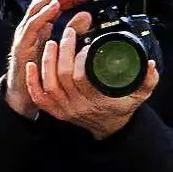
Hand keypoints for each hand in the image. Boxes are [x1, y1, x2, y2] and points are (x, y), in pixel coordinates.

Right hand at [6, 0, 63, 117]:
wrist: (22, 92)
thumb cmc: (39, 71)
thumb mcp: (59, 48)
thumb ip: (71, 31)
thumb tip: (85, 16)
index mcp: (38, 27)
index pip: (47, 6)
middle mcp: (29, 30)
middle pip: (39, 5)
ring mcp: (24, 37)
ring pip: (34, 12)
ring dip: (47, 2)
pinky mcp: (21, 46)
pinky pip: (31, 28)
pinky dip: (42, 16)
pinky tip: (53, 9)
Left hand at [26, 11, 158, 138]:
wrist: (108, 128)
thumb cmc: (121, 108)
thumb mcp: (139, 95)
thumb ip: (147, 81)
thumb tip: (148, 65)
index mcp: (97, 101)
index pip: (82, 78)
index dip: (81, 60)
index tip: (86, 47)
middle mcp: (77, 107)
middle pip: (63, 78)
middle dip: (63, 54)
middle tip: (66, 36)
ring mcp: (64, 110)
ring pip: (49, 86)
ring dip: (47, 63)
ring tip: (51, 44)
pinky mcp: (54, 112)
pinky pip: (39, 98)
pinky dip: (32, 82)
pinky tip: (31, 66)